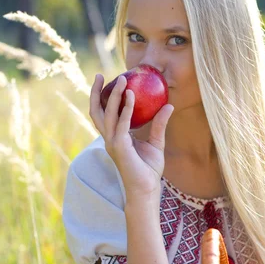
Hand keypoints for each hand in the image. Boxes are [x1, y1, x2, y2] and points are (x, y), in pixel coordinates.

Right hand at [89, 74, 174, 203]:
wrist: (146, 189)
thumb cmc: (149, 169)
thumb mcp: (156, 142)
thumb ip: (159, 124)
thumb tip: (169, 104)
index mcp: (115, 137)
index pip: (104, 114)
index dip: (103, 97)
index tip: (108, 81)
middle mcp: (109, 138)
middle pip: (96, 111)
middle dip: (95, 92)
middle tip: (99, 75)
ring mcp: (112, 142)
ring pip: (107, 113)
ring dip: (114, 95)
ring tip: (122, 79)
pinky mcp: (119, 146)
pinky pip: (122, 123)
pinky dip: (125, 108)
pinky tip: (131, 95)